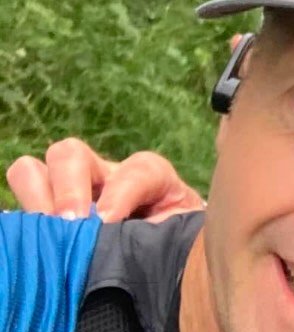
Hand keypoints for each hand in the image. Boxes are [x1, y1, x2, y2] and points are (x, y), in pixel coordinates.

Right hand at [6, 33, 245, 221]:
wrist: (173, 272)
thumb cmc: (188, 240)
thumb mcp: (210, 208)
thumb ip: (228, 144)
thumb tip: (233, 59)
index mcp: (150, 177)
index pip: (135, 168)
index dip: (120, 190)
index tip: (108, 221)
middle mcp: (108, 180)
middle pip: (70, 154)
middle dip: (68, 187)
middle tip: (74, 224)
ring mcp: (77, 198)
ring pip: (35, 171)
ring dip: (39, 196)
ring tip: (50, 232)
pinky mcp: (53, 218)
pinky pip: (23, 202)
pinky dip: (23, 213)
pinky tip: (35, 240)